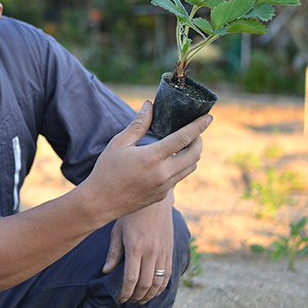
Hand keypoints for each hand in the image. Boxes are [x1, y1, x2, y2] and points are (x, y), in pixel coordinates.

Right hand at [81, 100, 210, 221]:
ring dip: (192, 154)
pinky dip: (180, 166)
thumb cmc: (106, 170)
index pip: (184, 138)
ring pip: (190, 168)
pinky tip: (169, 160)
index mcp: (152, 157)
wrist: (99, 203)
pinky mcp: (162, 196)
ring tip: (184, 144)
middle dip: (199, 140)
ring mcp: (164, 187)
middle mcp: (163, 174)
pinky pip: (179, 178)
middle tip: (194, 131)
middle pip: (195, 155)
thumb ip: (138, 124)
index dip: (198, 126)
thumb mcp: (119, 143)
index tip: (208, 118)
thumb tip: (149, 105)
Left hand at [102, 190, 174, 303]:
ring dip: (150, 295)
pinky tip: (154, 291)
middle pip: (145, 284)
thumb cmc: (131, 215)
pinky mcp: (170, 250)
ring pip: (158, 282)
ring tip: (141, 300)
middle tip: (129, 301)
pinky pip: (168, 274)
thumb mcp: (117, 231)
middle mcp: (151, 252)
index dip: (125, 292)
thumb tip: (105, 272)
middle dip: (137, 297)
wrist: (155, 202)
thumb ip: (113, 253)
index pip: (131, 278)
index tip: (120, 299)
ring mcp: (163, 252)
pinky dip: (161, 286)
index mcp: (135, 247)